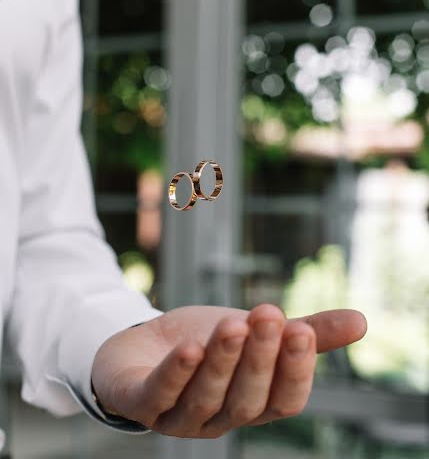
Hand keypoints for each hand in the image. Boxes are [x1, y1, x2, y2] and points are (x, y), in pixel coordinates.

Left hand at [92, 304, 365, 437]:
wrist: (145, 341)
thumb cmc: (208, 341)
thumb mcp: (257, 332)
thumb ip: (305, 332)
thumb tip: (361, 321)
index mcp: (253, 404)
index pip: (284, 400)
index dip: (295, 370)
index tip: (302, 329)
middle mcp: (219, 418)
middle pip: (246, 400)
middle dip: (259, 358)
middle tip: (268, 315)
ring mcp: (179, 416)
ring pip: (206, 397)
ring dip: (222, 362)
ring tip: (233, 324)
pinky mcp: (140, 402)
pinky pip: (159, 397)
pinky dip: (175, 374)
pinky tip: (189, 348)